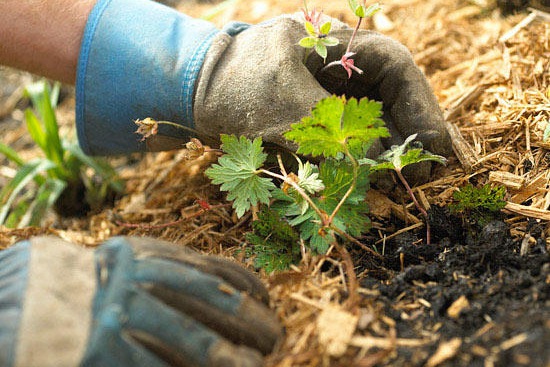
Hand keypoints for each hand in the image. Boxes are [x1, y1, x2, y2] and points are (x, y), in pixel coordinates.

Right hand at [0, 236, 280, 366]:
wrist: (26, 307)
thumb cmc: (89, 287)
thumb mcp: (129, 264)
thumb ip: (173, 269)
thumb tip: (235, 292)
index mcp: (145, 253)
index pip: (214, 268)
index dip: (249, 288)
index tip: (268, 304)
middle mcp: (135, 279)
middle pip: (214, 301)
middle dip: (252, 322)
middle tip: (274, 339)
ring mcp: (119, 317)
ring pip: (194, 341)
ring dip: (231, 357)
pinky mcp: (104, 353)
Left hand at [196, 15, 451, 161]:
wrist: (190, 92)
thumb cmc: (233, 83)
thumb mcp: (283, 101)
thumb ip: (332, 129)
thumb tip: (377, 160)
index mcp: (339, 45)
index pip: (396, 70)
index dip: (422, 107)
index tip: (434, 144)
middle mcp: (341, 69)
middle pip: (391, 100)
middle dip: (407, 136)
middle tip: (420, 174)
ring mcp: (328, 95)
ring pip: (372, 124)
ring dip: (386, 154)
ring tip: (397, 183)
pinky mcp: (314, 121)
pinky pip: (348, 141)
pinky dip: (359, 162)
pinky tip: (366, 181)